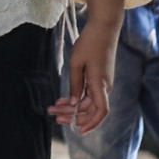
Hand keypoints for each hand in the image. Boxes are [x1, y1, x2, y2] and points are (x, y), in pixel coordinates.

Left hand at [52, 0, 125, 130]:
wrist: (104, 28)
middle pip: (90, 109)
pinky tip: (63, 100)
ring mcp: (103, 83)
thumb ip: (75, 84)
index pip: (101, 111)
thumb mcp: (77, 63)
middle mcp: (105, 87)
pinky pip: (90, 94)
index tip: (78, 130)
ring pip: (89, 103)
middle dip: (72, 115)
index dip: (92, 123)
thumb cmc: (89, 43)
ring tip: (53, 108)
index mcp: (101, 84)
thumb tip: (75, 104)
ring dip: (72, 108)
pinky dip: (77, 99)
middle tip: (53, 116)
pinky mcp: (100, 79)